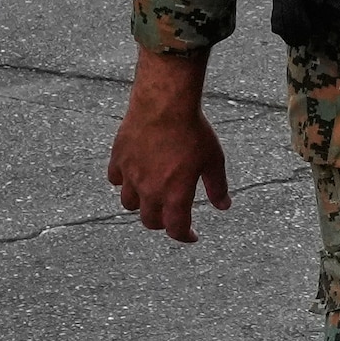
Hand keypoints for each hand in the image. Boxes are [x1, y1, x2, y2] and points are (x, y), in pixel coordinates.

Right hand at [107, 51, 230, 240]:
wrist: (165, 104)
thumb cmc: (193, 131)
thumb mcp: (214, 160)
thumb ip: (218, 187)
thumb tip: (224, 206)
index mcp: (175, 195)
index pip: (176, 229)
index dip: (184, 236)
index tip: (191, 235)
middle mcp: (150, 190)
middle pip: (150, 221)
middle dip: (162, 222)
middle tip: (171, 215)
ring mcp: (131, 175)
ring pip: (129, 203)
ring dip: (141, 204)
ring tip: (151, 195)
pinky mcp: (118, 159)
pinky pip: (115, 179)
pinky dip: (123, 181)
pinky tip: (133, 174)